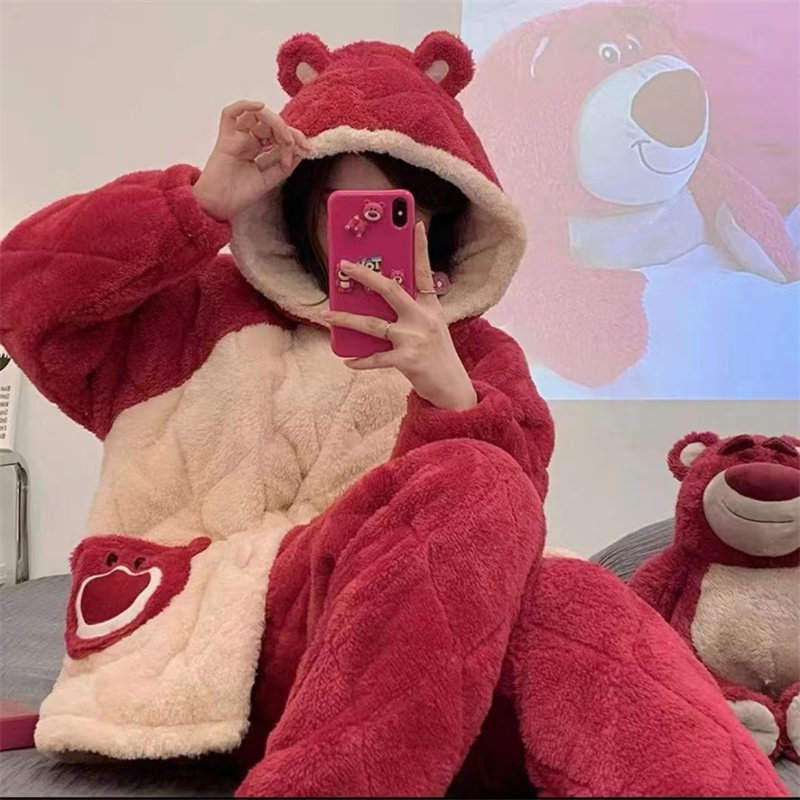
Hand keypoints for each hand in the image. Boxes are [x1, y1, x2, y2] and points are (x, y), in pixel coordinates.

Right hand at [193, 100, 311, 220]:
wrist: (220, 205)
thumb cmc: (240, 195)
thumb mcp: (270, 180)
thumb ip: (284, 165)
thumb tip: (301, 150)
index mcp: (258, 150)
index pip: (278, 135)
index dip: (295, 137)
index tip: (308, 148)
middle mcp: (248, 141)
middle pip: (270, 123)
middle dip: (287, 131)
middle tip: (295, 145)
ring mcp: (237, 138)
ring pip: (255, 116)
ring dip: (274, 122)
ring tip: (283, 138)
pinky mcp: (225, 139)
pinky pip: (230, 114)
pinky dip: (245, 105)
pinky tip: (259, 107)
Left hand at [322, 223, 476, 410]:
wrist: (453, 388)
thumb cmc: (437, 356)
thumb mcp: (430, 328)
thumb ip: (409, 314)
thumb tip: (372, 305)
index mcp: (430, 307)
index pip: (424, 272)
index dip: (420, 248)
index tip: (416, 224)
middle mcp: (423, 319)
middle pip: (391, 290)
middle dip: (365, 276)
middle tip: (344, 265)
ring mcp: (415, 339)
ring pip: (373, 325)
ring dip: (346, 319)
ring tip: (326, 314)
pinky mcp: (408, 360)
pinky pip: (377, 358)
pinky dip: (360, 360)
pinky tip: (347, 360)